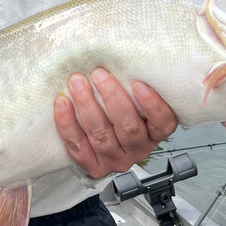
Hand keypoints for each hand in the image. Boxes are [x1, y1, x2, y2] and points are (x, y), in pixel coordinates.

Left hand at [54, 69, 177, 178]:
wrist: (100, 138)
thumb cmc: (122, 108)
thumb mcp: (138, 96)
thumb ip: (144, 83)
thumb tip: (148, 60)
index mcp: (155, 132)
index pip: (162, 122)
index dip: (152, 105)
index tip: (138, 84)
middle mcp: (138, 149)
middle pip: (129, 127)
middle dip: (112, 98)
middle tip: (99, 73)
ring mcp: (115, 159)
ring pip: (101, 135)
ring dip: (87, 106)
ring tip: (77, 83)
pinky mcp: (93, 166)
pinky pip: (78, 146)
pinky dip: (68, 124)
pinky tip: (62, 104)